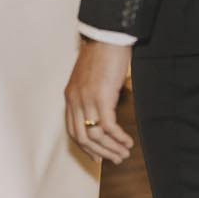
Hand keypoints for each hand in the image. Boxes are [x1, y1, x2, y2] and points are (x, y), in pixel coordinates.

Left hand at [65, 39, 134, 164]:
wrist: (107, 37)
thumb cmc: (103, 55)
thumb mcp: (92, 79)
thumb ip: (93, 96)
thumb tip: (105, 112)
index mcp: (70, 97)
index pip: (72, 131)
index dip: (85, 147)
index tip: (97, 157)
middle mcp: (75, 100)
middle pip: (82, 138)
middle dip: (100, 153)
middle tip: (116, 159)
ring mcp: (87, 100)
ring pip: (95, 136)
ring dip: (111, 148)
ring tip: (125, 153)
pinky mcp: (101, 97)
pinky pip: (108, 127)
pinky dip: (118, 138)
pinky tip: (128, 141)